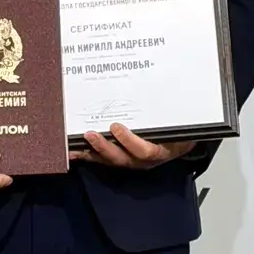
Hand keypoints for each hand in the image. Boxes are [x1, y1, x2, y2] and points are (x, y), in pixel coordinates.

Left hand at [70, 123, 196, 169]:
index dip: (129, 141)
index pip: (144, 150)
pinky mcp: (117, 158)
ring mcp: (128, 160)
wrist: (179, 143)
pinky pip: (100, 159)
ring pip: (108, 160)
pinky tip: (71, 151)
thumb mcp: (182, 124)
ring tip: (75, 144)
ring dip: (91, 151)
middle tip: (90, 134)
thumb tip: (169, 93)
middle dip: (104, 147)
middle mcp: (142, 160)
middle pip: (121, 158)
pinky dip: (85, 154)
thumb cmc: (178, 131)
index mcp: (159, 151)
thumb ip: (174, 116)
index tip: (116, 127)